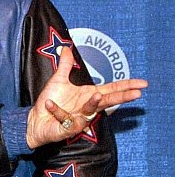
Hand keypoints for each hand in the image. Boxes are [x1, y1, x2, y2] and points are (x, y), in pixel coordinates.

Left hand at [26, 47, 146, 147]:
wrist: (35, 120)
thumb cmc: (49, 102)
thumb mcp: (58, 80)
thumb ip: (66, 65)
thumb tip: (67, 48)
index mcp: (89, 95)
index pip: (112, 89)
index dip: (127, 85)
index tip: (143, 83)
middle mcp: (87, 107)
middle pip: (108, 101)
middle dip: (122, 97)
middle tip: (137, 94)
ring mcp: (80, 118)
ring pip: (90, 110)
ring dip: (93, 103)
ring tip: (96, 95)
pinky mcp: (68, 128)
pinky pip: (65, 117)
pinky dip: (57, 110)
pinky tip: (49, 104)